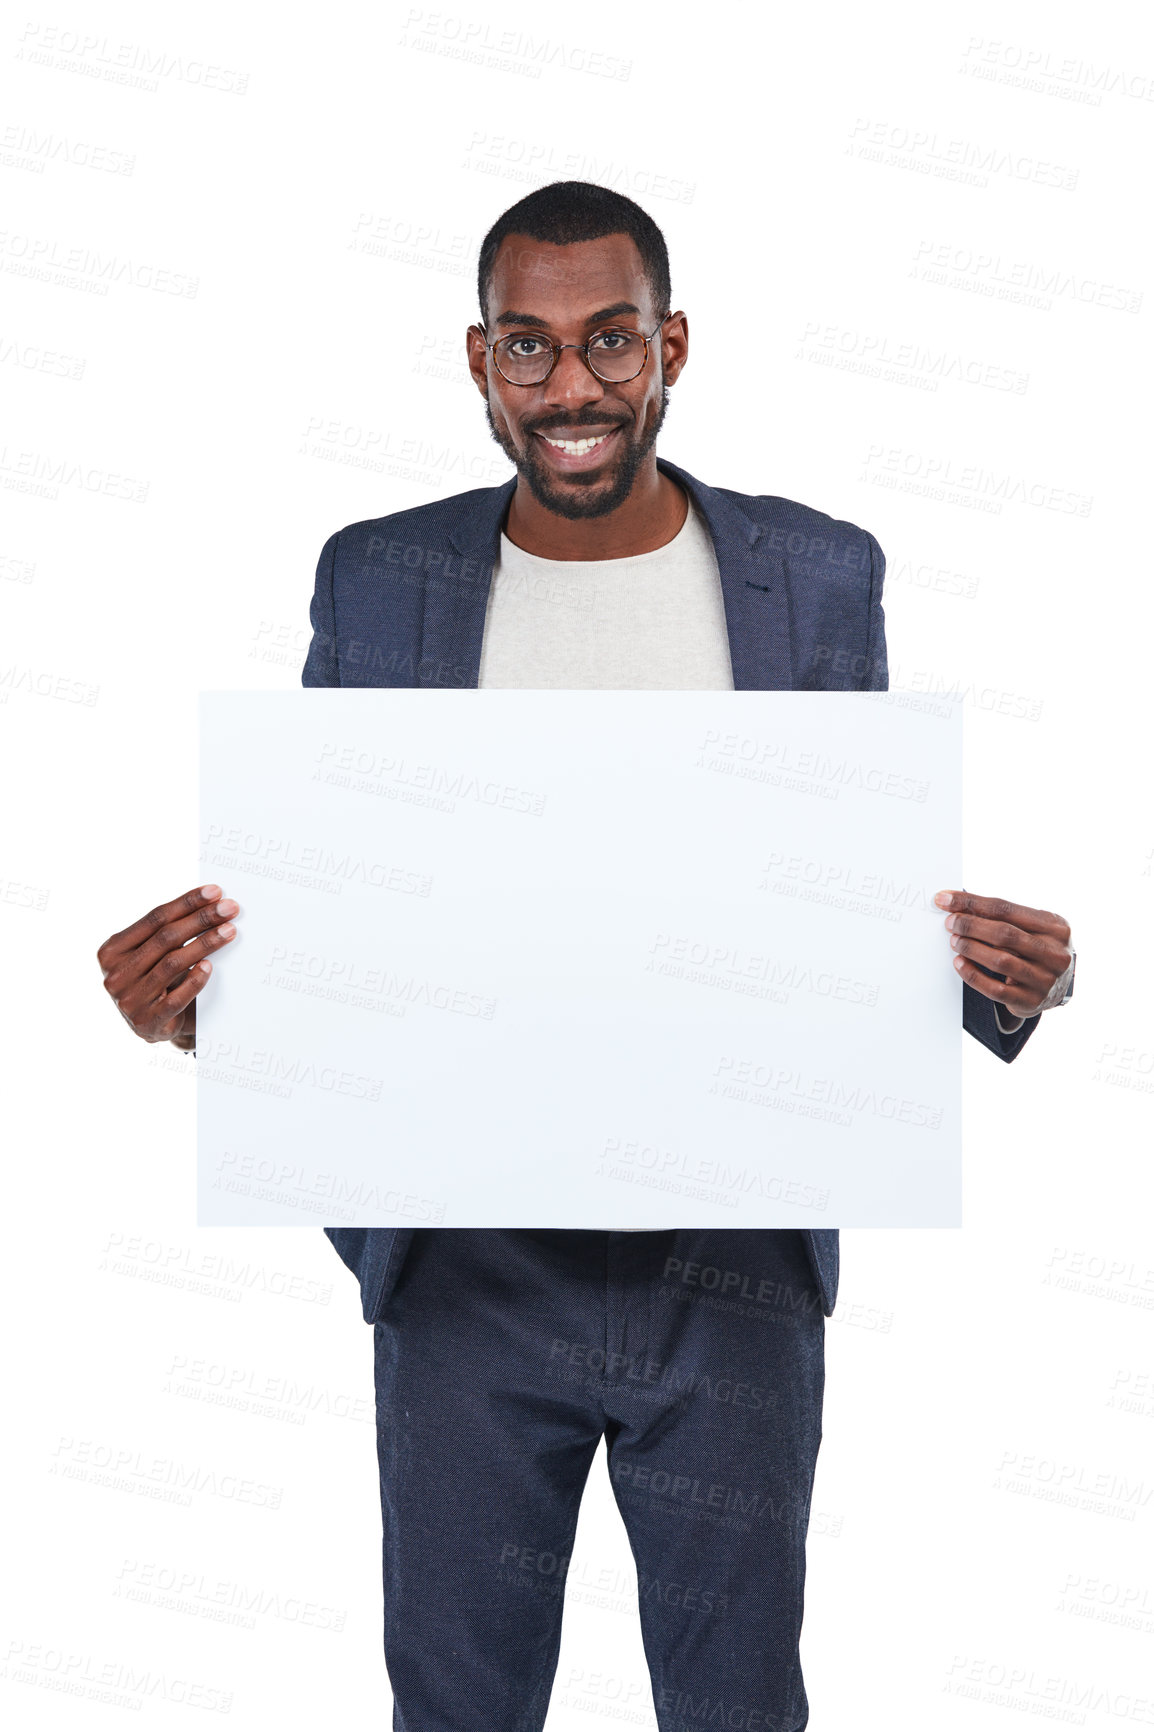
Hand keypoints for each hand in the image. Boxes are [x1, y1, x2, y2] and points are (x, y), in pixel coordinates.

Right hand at [97, 884, 238, 1049]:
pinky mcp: (148, 1021)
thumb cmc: (154, 981)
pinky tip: (210, 966)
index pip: (154, 918)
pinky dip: (195, 980)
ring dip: (206, 944)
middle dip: (201, 919)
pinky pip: (177, 997)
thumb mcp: (148, 955)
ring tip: (229, 931)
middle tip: (229, 908)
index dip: (186, 903)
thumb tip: (208, 903)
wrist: (151, 1026)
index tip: (214, 892)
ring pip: (173, 963)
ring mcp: (129, 1000)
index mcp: (111, 951)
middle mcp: (115, 975)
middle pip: (166, 938)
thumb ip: (164, 934)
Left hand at [934, 890, 1071, 1018]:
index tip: (946, 899)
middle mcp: (1055, 953)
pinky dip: (973, 975)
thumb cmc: (1038, 949)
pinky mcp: (1031, 1001)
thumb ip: (1003, 916)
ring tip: (955, 941)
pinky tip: (959, 964)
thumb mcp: (1032, 927)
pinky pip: (995, 990)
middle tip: (950, 923)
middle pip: (1004, 934)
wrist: (1059, 986)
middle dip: (970, 926)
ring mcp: (1045, 979)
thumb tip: (959, 905)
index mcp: (1055, 927)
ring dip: (971, 949)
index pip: (1006, 909)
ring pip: (1000, 961)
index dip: (972, 903)